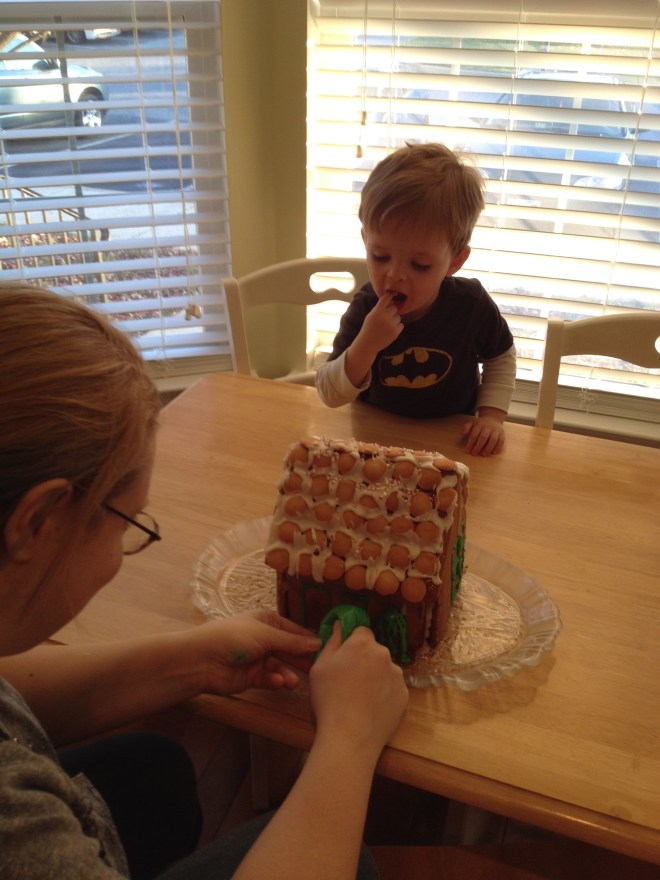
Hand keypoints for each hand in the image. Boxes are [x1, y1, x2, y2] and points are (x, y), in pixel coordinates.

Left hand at [189, 609, 321, 695]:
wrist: (202, 660)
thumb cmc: (234, 637)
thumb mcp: (266, 635)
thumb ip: (293, 642)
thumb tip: (319, 643)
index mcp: (267, 620)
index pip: (293, 630)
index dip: (308, 640)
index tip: (327, 649)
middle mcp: (263, 638)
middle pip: (288, 650)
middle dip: (300, 660)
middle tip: (317, 670)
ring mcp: (257, 658)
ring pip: (280, 667)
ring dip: (287, 674)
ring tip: (294, 682)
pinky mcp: (251, 677)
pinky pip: (268, 679)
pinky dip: (274, 681)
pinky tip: (278, 683)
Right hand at [309, 624, 407, 758]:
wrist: (350, 738)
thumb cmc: (329, 700)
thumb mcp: (320, 667)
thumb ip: (332, 641)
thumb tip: (341, 624)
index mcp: (362, 644)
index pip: (361, 632)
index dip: (352, 644)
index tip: (344, 659)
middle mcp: (384, 654)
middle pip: (374, 651)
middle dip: (364, 660)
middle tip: (349, 681)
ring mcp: (397, 675)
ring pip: (384, 670)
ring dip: (375, 677)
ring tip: (360, 699)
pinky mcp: (405, 695)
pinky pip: (392, 688)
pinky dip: (384, 694)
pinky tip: (370, 709)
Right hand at [360, 292, 404, 350]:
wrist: (368, 343)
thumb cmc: (369, 328)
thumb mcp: (371, 315)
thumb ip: (380, 307)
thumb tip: (391, 299)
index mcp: (377, 311)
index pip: (386, 298)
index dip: (391, 295)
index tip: (394, 293)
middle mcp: (385, 316)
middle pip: (394, 308)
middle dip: (391, 312)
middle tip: (385, 318)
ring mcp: (391, 324)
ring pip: (398, 317)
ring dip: (394, 320)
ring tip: (385, 326)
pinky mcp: (396, 332)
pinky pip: (401, 325)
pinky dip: (397, 327)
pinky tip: (389, 331)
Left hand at [462, 410, 505, 455]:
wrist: (493, 418)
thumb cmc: (480, 424)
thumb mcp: (472, 423)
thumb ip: (467, 427)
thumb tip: (463, 433)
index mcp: (479, 424)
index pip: (474, 434)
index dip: (470, 443)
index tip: (467, 451)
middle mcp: (488, 427)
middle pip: (483, 437)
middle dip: (478, 446)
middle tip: (474, 454)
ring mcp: (496, 430)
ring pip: (493, 439)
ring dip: (488, 448)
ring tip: (484, 454)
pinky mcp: (502, 433)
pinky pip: (501, 441)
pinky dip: (498, 447)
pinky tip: (494, 453)